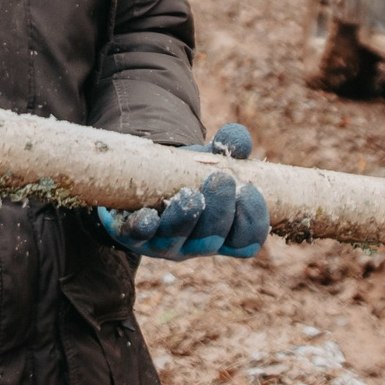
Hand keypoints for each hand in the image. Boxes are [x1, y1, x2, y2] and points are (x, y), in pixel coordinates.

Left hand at [97, 124, 267, 259]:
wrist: (145, 180)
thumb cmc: (189, 174)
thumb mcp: (212, 159)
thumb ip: (229, 146)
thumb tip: (239, 140)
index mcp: (223, 233)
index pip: (246, 242)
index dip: (252, 220)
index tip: (248, 188)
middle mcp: (196, 244)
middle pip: (213, 241)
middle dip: (219, 211)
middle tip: (221, 179)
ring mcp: (164, 244)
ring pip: (177, 241)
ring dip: (185, 219)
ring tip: (190, 193)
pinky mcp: (132, 236)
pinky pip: (137, 237)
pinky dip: (143, 227)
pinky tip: (148, 213)